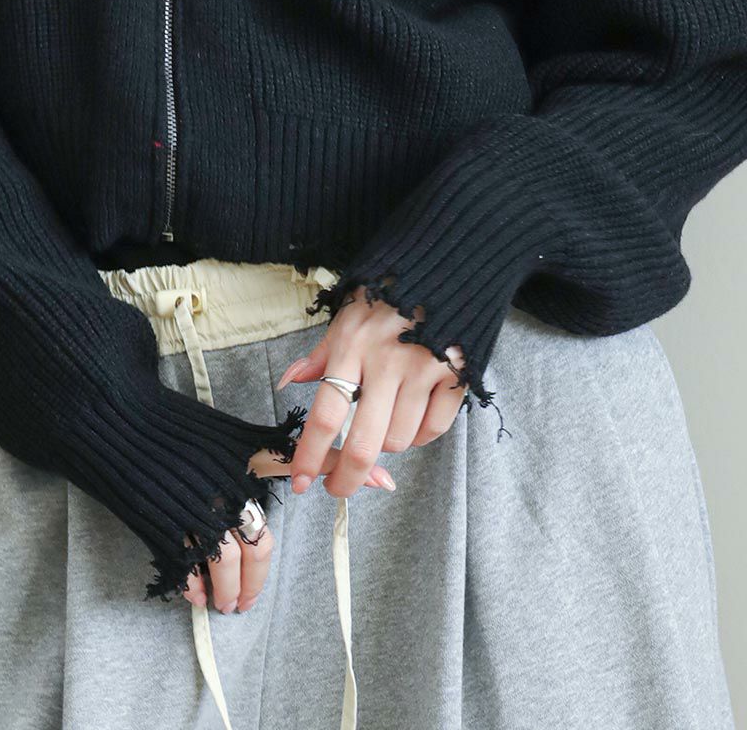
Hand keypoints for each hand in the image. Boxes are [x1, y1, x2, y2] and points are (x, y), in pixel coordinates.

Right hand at [178, 442, 395, 613]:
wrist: (120, 420)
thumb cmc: (177, 428)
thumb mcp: (227, 434)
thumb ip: (268, 451)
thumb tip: (304, 465)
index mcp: (245, 457)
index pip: (302, 461)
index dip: (343, 467)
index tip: (387, 482)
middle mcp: (228, 485)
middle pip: (259, 545)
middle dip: (254, 582)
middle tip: (247, 603)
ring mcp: (197, 507)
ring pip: (228, 564)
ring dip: (229, 592)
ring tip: (226, 605)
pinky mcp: (166, 525)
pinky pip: (191, 568)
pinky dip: (197, 586)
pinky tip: (199, 593)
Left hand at [282, 288, 467, 501]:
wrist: (450, 260)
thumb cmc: (392, 290)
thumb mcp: (349, 313)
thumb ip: (322, 354)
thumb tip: (289, 381)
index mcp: (352, 344)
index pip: (324, 413)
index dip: (310, 456)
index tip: (302, 481)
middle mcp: (386, 360)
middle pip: (363, 442)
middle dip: (347, 478)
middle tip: (338, 486)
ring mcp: (424, 368)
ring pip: (399, 440)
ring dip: (387, 444)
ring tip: (384, 421)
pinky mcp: (456, 373)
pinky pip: (435, 429)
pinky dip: (421, 435)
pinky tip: (414, 417)